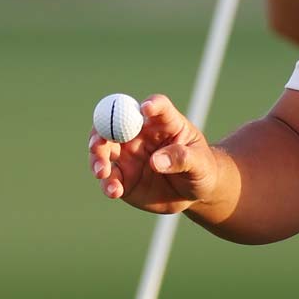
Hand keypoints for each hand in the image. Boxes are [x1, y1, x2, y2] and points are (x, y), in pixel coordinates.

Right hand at [88, 94, 220, 215]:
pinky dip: (107, 183)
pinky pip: (109, 178)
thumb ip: (181, 158)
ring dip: (97, 158)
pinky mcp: (123, 177)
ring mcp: (128, 155)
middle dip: (102, 130)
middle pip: (115, 123)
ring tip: (102, 172)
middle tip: (97, 144)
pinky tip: (114, 191)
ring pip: (103, 150)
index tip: (147, 109)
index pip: (157, 106)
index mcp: (164, 122)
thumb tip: (156, 161)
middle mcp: (140, 134)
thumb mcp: (199, 164)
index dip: (151, 105)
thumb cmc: (201, 169)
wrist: (193, 193)